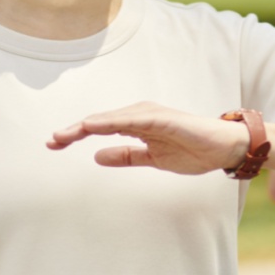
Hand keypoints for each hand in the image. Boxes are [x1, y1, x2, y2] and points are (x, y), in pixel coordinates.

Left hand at [48, 101, 248, 174]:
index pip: (100, 128)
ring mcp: (150, 115)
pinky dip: (110, 122)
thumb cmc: (192, 150)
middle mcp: (140, 116)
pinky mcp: (161, 118)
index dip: (76, 135)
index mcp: (136, 125)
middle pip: (99, 121)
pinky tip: (93, 126)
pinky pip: (131, 120)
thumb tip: (97, 157)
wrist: (224, 148)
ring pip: (110, 119)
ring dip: (86, 125)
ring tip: (65, 134)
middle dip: (73, 131)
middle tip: (51, 141)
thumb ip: (127, 156)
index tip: (54, 144)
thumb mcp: (152, 159)